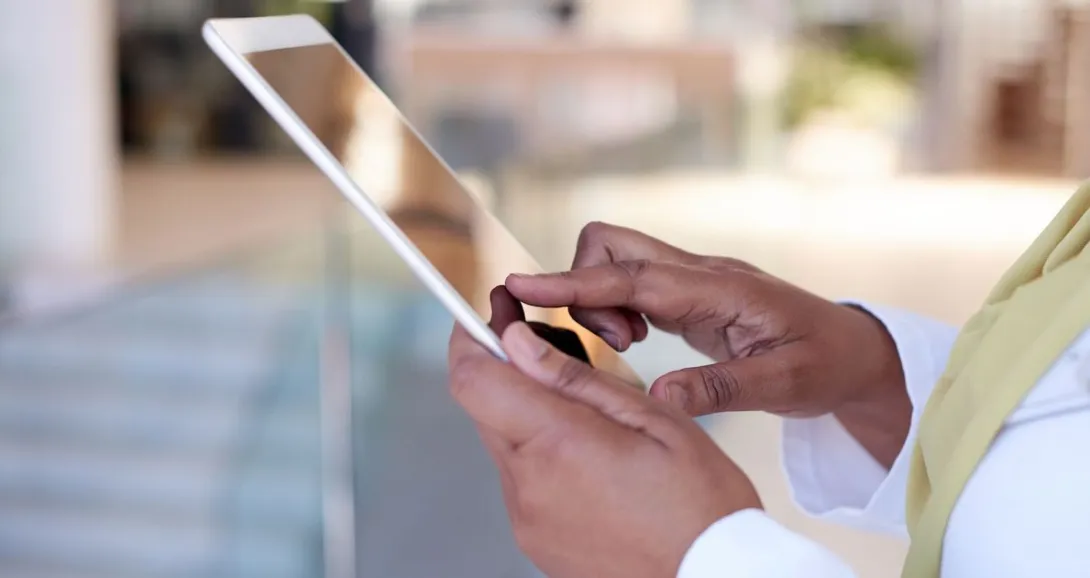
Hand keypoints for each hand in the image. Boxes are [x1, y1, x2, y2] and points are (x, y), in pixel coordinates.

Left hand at [449, 288, 760, 577]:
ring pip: (504, 444)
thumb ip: (576, 378)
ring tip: (590, 420)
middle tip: (551, 350)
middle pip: (485, 407)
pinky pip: (521, 482)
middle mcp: (528, 485)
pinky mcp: (535, 540)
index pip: (473, 378)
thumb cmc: (701, 504)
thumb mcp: (654, 419)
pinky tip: (590, 460)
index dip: (472, 337)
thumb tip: (517, 342)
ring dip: (530, 418)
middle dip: (510, 372)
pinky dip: (542, 458)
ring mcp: (527, 519)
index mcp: (558, 443)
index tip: (494, 314)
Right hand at [505, 223, 908, 465]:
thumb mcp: (784, 384)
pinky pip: (631, 285)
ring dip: (599, 299)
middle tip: (611, 341)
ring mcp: (692, 281)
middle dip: (583, 284)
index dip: (572, 281)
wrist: (855, 351)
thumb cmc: (826, 363)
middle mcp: (699, 274)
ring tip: (624, 346)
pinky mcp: (688, 295)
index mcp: (719, 290)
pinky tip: (631, 342)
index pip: (631, 277)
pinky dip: (614, 307)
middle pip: (613, 246)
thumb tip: (659, 398)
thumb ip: (721, 389)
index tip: (520, 284)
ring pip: (617, 263)